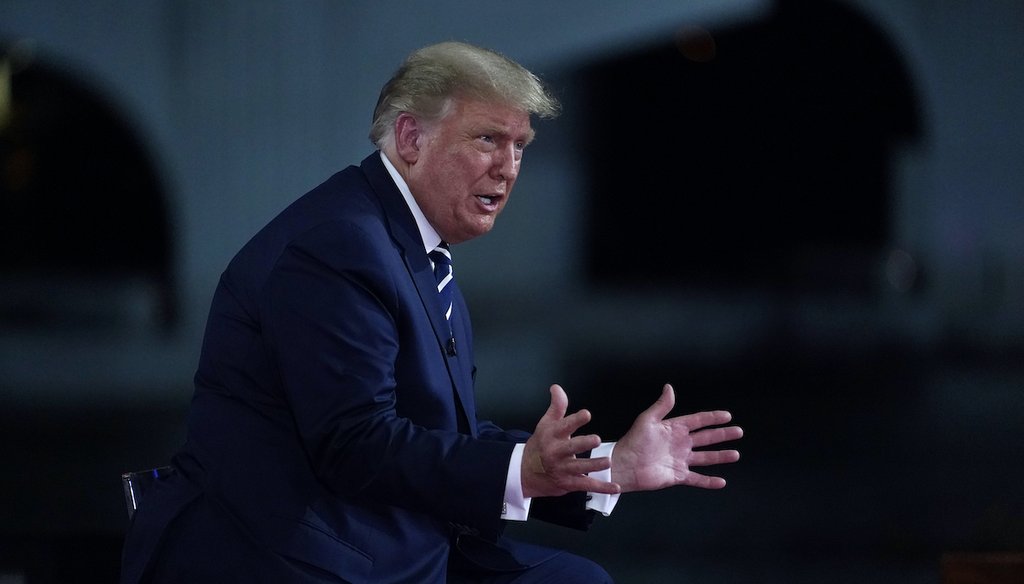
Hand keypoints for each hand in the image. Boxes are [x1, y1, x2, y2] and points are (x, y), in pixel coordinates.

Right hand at [520, 385, 620, 498]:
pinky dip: (601, 487)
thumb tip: (557, 387)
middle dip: (583, 444)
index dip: (575, 420)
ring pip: (579, 468)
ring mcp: (562, 469)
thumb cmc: (540, 445)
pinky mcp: (568, 483)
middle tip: (596, 439)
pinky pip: (586, 485)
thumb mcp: (545, 424)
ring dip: (594, 465)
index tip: (586, 414)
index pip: (564, 426)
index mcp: (552, 435)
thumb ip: (557, 406)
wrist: (525, 473)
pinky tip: (615, 486)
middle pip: (570, 448)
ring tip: (608, 461)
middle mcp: (556, 452)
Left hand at [612, 384, 741, 492]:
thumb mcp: (648, 420)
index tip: (727, 415)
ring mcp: (680, 460)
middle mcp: (680, 444)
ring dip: (720, 456)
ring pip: (706, 458)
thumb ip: (662, 405)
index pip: (698, 421)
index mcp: (674, 429)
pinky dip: (709, 482)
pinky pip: (697, 479)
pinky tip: (721, 482)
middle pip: (706, 438)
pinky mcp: (678, 476)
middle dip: (722, 435)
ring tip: (735, 454)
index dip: (712, 418)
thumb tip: (669, 387)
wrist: (625, 465)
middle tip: (738, 431)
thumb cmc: (633, 441)